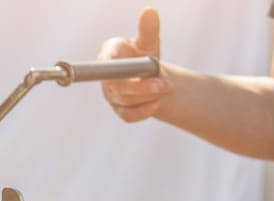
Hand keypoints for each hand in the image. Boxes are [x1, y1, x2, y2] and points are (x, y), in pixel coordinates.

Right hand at [99, 7, 172, 122]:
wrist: (149, 76)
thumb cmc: (144, 55)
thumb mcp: (148, 42)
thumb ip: (148, 29)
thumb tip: (150, 11)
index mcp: (109, 55)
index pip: (107, 64)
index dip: (120, 69)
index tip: (140, 69)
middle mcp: (105, 76)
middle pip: (117, 87)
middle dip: (144, 88)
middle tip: (168, 85)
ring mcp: (110, 94)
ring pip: (126, 100)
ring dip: (150, 96)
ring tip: (168, 87)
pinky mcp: (119, 109)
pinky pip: (127, 115)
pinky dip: (143, 112)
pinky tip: (157, 103)